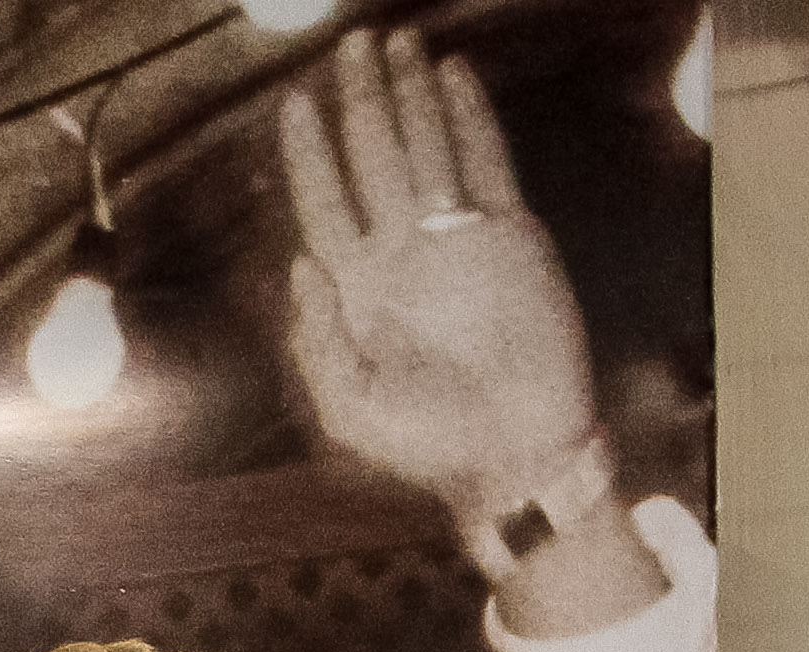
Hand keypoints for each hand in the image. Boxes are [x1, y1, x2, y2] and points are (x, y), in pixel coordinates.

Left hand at [278, 29, 595, 519]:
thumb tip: (300, 265)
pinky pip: (486, 162)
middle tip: (350, 45)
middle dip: (361, 101)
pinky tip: (452, 77)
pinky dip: (469, 118)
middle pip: (373, 156)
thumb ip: (319, 341)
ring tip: (396, 42)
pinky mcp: (512, 235)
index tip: (295, 101)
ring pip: (427, 147)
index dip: (310, 152)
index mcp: (357, 288)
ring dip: (410, 95)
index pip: (325, 201)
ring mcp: (456, 238)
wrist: (512, 452)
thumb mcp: (350, 407)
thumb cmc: (428, 443)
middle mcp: (402, 252)